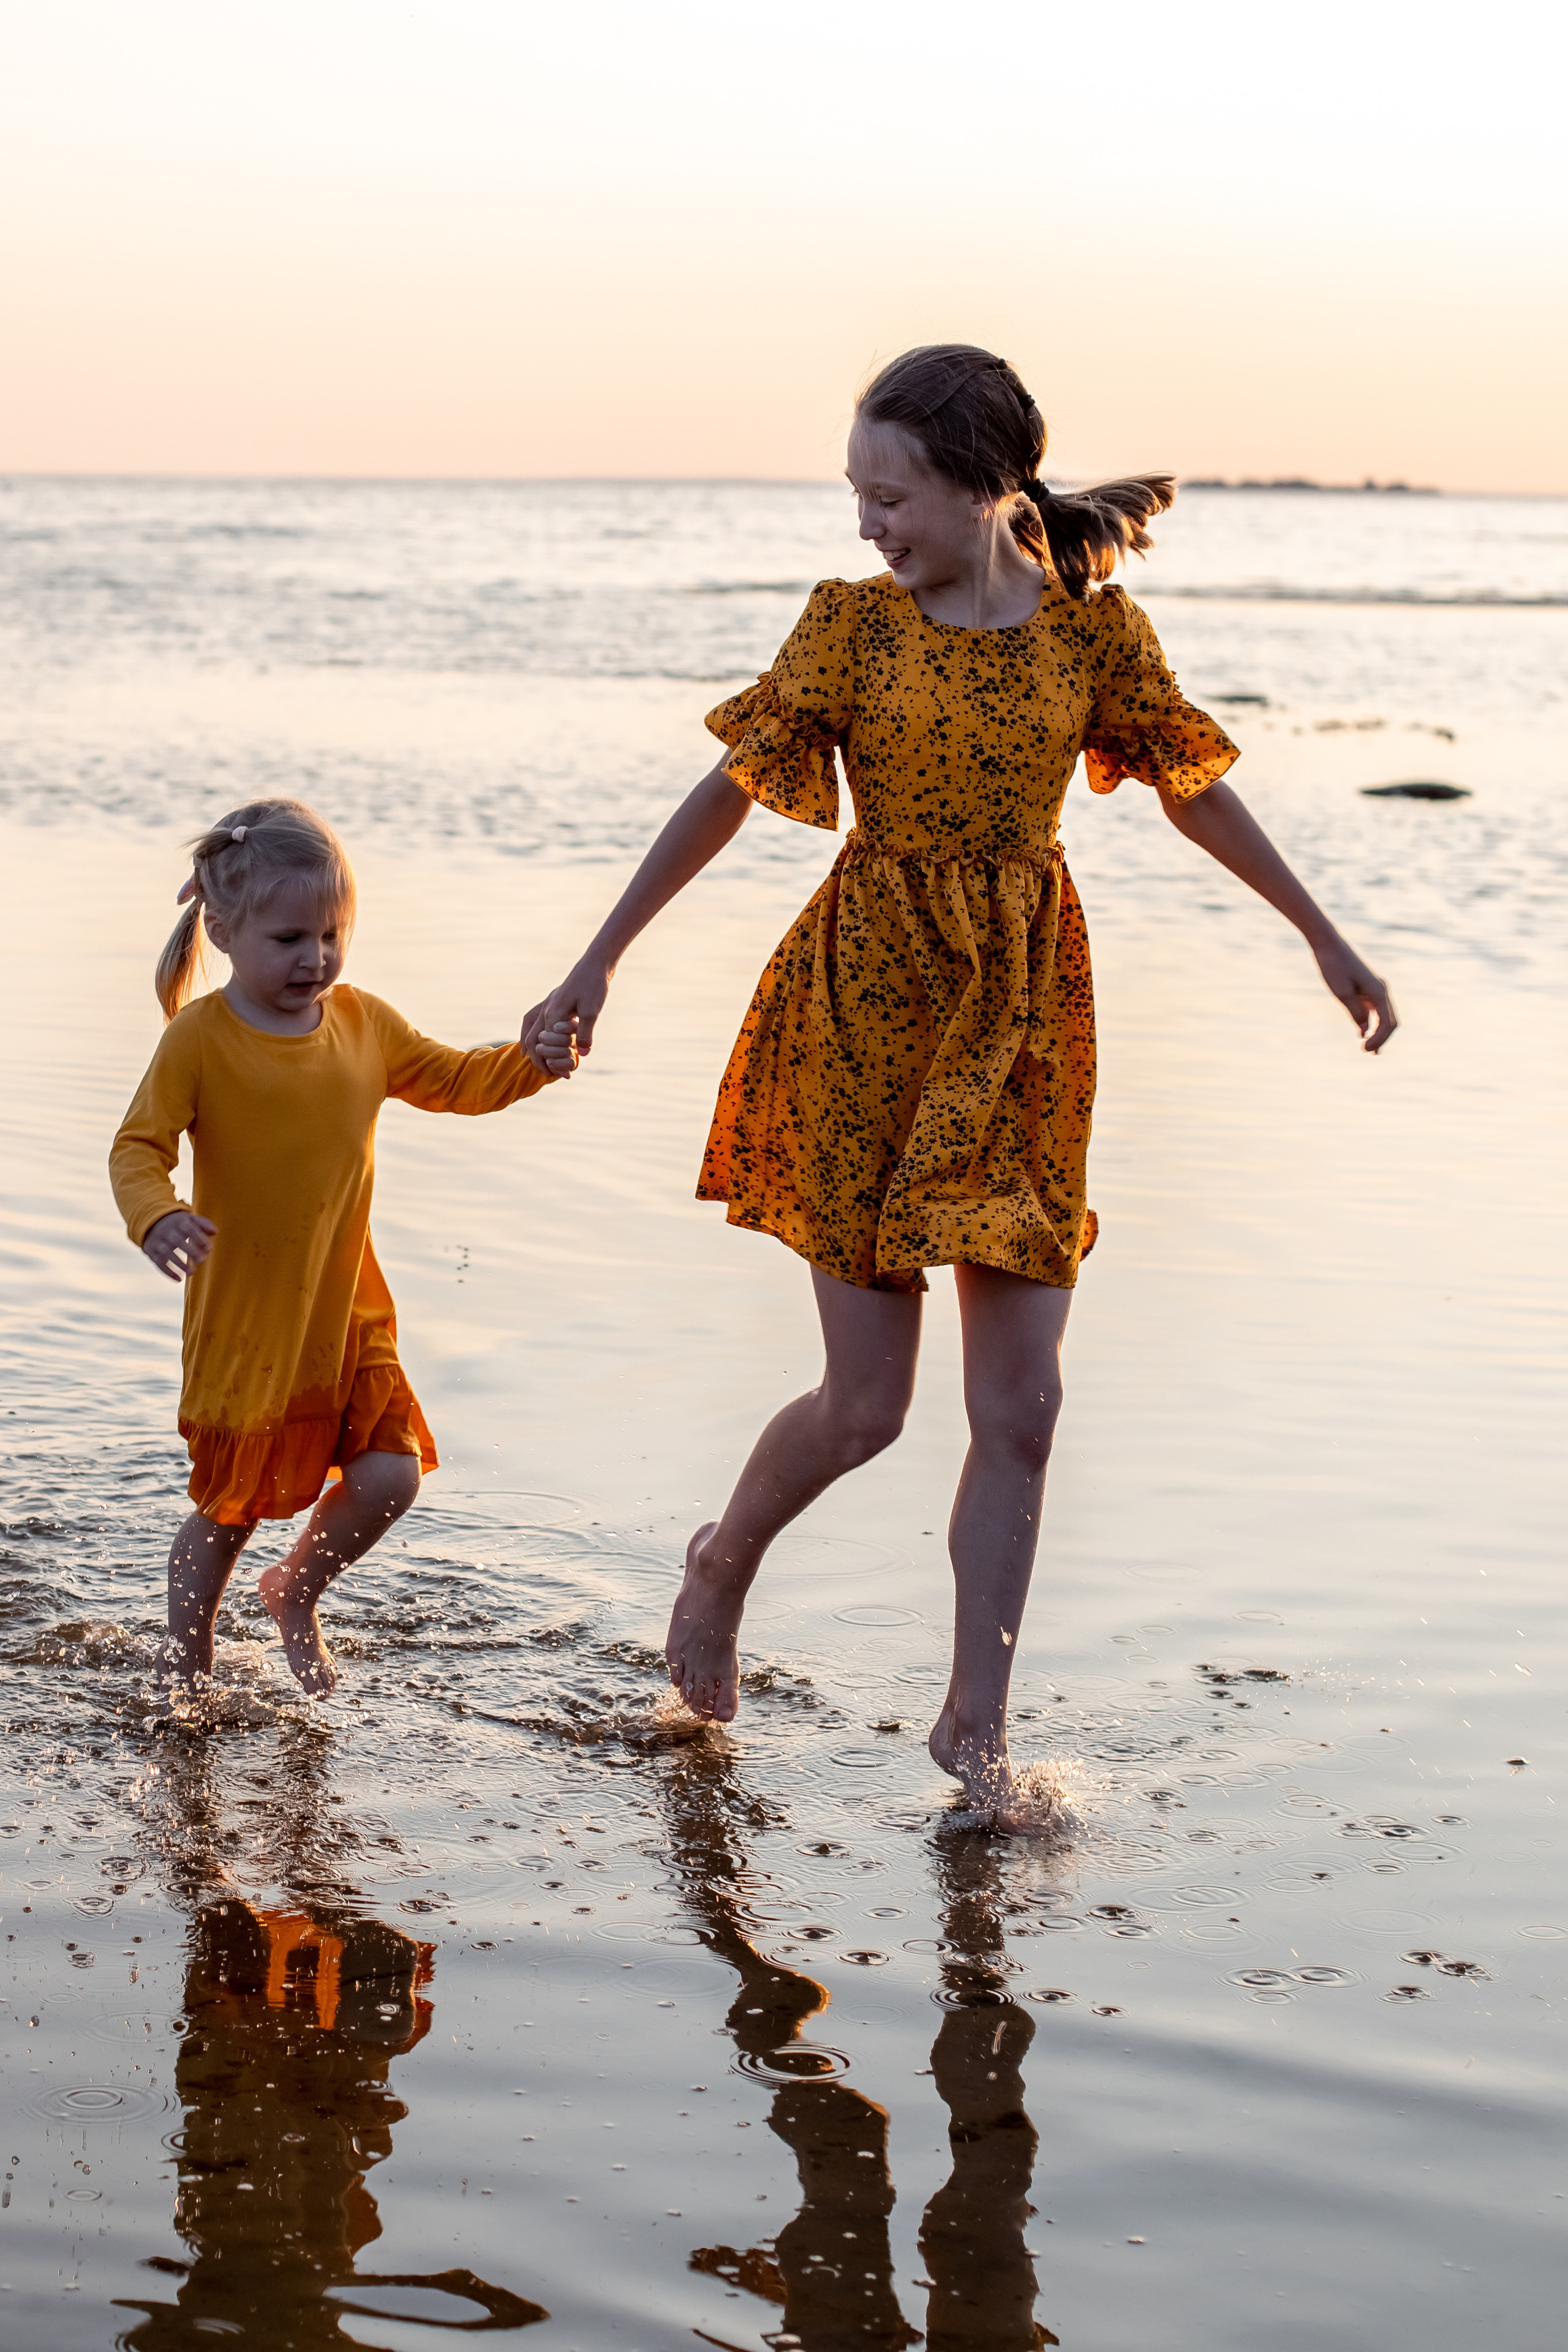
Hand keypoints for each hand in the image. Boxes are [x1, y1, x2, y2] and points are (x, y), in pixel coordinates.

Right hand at [143, 1210, 217, 1281]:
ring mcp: (157, 1241)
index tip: (208, 1248)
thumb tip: (215, 1232)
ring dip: (179, 1263)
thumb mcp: (191, 1220)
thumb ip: (204, 1224)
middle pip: (177, 1240)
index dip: (198, 1238)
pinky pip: (158, 1262)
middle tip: (202, 1260)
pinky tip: (179, 1279)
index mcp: (179, 1222)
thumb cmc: (179, 1224)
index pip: (189, 1228)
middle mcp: (166, 1231)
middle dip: (190, 1250)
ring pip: (166, 1252)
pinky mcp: (151, 1252)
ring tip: (191, 1272)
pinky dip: (167, 1272)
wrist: (153, 1224)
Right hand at [522, 960, 610, 1075]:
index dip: (550, 1063)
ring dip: (530, 1043)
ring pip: (529, 1026)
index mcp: (552, 1015)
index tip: (563, 1076)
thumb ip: (585, 1034)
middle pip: (532, 1039)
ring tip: (528, 1056)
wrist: (595, 963)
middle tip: (547, 1074)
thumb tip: (582, 1055)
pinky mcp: (555, 999)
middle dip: (538, 1058)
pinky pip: (535, 1017)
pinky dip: (533, 1028)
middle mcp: (546, 1010)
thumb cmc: (593, 985)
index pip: (543, 1046)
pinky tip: (541, 1033)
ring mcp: (548, 1003)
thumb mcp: (592, 1012)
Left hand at [1313, 934, 1397, 1052]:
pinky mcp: (1364, 988)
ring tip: (1369, 1049)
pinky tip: (1363, 1032)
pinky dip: (1370, 1022)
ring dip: (1377, 1032)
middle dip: (1381, 1038)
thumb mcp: (1342, 993)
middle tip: (1368, 1053)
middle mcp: (1380, 990)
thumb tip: (1364, 1030)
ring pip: (1382, 1015)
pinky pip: (1372, 1009)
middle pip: (1389, 1021)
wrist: (1328, 945)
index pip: (1388, 1023)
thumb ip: (1355, 1013)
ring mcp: (1373, 989)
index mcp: (1379, 992)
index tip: (1364, 1049)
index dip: (1379, 1039)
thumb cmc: (1334, 966)